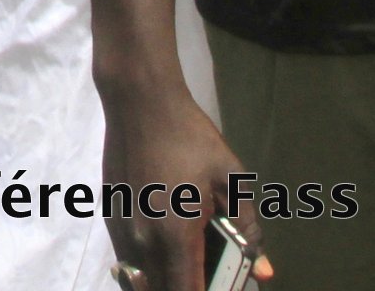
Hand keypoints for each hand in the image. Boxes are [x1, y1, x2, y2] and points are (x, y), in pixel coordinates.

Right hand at [103, 82, 267, 286]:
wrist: (140, 102)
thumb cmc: (190, 137)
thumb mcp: (230, 179)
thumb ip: (247, 229)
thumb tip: (264, 271)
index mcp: (175, 234)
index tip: (221, 288)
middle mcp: (142, 241)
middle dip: (185, 290)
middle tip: (209, 276)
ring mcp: (121, 231)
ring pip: (140, 281)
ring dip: (163, 283)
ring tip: (189, 267)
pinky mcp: (110, 219)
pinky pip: (127, 261)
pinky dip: (146, 269)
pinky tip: (165, 251)